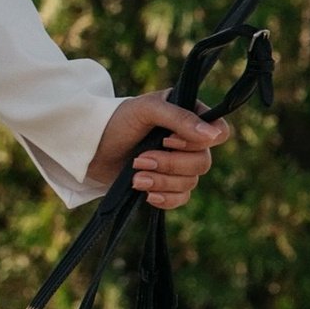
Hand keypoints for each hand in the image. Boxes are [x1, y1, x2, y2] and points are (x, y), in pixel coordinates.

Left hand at [86, 95, 227, 211]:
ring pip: (191, 182)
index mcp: (190, 115)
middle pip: (204, 161)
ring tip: (136, 176)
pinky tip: (147, 195)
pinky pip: (181, 198)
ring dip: (162, 181)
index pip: (219, 132)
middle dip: (170, 164)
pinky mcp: (167, 184)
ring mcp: (179, 163)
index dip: (199, 141)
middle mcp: (189, 141)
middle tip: (141, 158)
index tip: (168, 140)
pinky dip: (165, 198)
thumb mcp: (147, 110)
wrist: (90, 147)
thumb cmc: (118, 121)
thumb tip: (212, 135)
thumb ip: (180, 118)